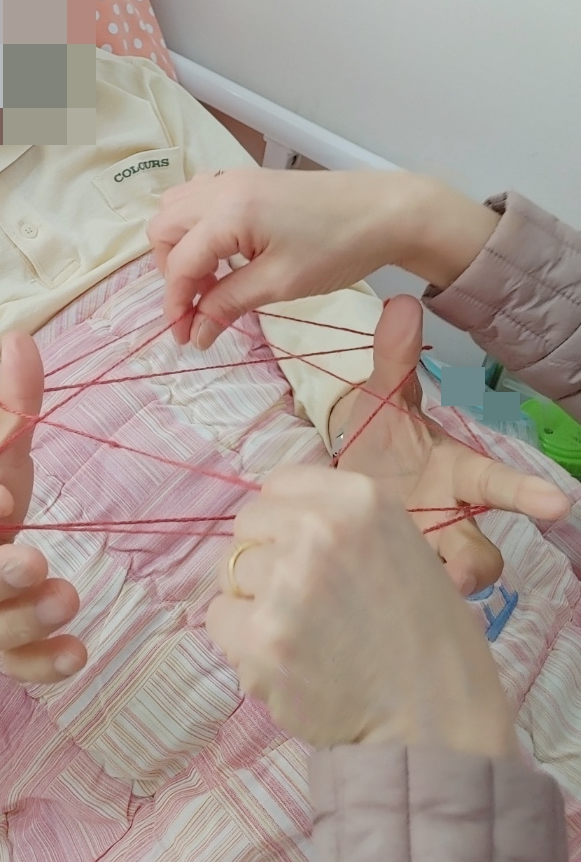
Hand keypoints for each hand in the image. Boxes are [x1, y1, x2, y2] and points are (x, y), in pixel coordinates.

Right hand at [148, 168, 500, 347]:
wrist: (387, 210)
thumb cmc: (339, 248)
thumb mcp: (280, 284)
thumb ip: (229, 304)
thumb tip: (195, 333)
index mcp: (228, 213)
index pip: (179, 262)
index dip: (175, 304)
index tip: (184, 338)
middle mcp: (221, 188)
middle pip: (163, 228)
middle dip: (171, 272)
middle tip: (198, 304)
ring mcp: (233, 179)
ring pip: (176, 209)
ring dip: (180, 246)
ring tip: (210, 279)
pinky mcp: (247, 180)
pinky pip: (199, 198)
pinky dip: (197, 227)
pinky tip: (224, 252)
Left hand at [205, 464, 520, 756]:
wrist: (438, 720)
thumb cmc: (425, 635)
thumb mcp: (399, 545)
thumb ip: (337, 521)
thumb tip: (271, 520)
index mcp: (360, 499)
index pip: (279, 484)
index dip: (285, 521)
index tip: (301, 551)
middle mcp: (319, 530)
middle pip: (248, 525)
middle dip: (264, 558)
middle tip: (303, 600)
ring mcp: (286, 583)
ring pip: (229, 572)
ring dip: (253, 601)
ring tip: (301, 633)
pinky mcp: (261, 636)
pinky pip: (219, 619)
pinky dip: (242, 641)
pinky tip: (286, 660)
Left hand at [331, 296, 569, 593]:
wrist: (345, 481)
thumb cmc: (380, 439)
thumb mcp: (383, 397)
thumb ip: (395, 357)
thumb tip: (403, 305)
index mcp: (455, 473)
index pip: (497, 482)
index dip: (526, 493)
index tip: (559, 505)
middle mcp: (448, 519)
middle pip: (480, 551)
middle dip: (475, 566)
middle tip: (463, 580)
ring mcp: (423, 552)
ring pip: (445, 584)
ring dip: (427, 590)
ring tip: (395, 593)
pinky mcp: (393, 577)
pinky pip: (401, 598)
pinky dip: (382, 598)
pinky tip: (356, 597)